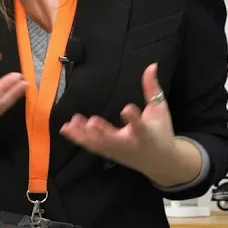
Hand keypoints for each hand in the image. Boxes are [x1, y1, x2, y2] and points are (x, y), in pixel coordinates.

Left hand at [60, 63, 198, 186]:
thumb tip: (152, 65)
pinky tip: (66, 129)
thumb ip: (152, 88)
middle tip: (92, 122)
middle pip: (115, 140)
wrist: (161, 162)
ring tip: (71, 123)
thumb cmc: (161, 132)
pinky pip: (92, 147)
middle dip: (103, 132)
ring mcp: (117, 151)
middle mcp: (130, 145)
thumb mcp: (160, 110)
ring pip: (99, 145)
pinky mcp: (109, 154)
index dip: (133, 119)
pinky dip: (79, 139)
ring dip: (84, 135)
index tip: (127, 109)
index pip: (140, 126)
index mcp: (146, 134)